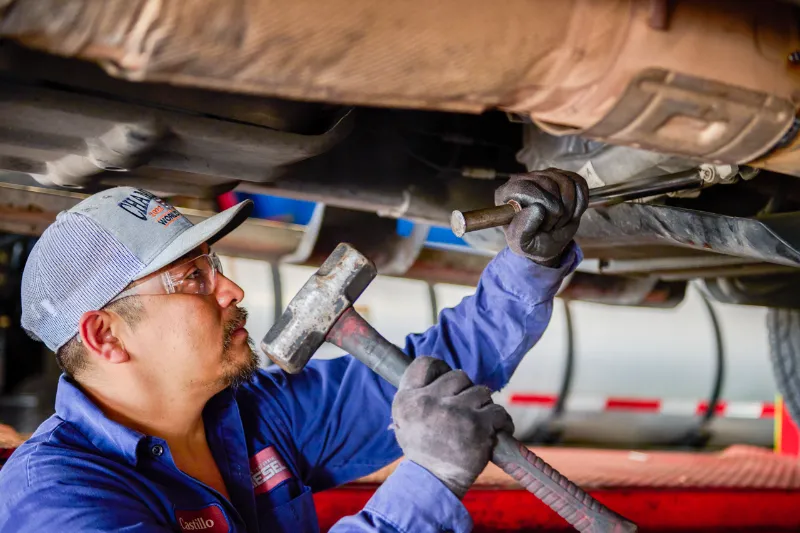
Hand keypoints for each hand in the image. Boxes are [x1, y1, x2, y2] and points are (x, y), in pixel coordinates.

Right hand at [391, 356, 513, 498]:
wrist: (433, 483)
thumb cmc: (422, 451)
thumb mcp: (403, 420)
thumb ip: (417, 395)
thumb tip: (439, 373)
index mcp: (407, 399)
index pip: (425, 363)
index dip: (440, 368)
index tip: (448, 382)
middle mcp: (429, 401)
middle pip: (459, 376)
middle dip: (465, 392)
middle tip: (464, 410)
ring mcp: (455, 412)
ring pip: (481, 391)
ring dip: (483, 406)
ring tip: (478, 422)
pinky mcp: (478, 426)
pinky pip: (498, 411)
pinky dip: (501, 421)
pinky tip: (496, 429)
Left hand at [495, 168, 588, 265]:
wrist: (548, 242)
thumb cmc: (531, 241)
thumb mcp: (522, 244)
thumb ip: (523, 230)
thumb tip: (536, 209)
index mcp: (506, 194)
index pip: (524, 187)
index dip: (541, 204)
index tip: (543, 224)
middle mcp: (524, 179)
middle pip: (549, 183)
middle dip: (557, 211)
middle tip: (551, 226)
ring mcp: (545, 176)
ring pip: (566, 182)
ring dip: (569, 208)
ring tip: (560, 220)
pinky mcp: (563, 177)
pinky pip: (579, 183)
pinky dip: (580, 202)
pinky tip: (571, 213)